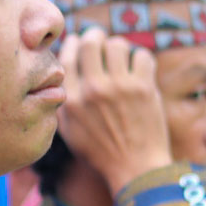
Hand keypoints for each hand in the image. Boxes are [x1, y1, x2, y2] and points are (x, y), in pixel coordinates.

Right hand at [56, 29, 172, 193]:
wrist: (136, 169)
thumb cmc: (102, 153)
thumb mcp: (71, 132)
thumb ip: (63, 103)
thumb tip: (60, 73)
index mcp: (72, 101)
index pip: (67, 57)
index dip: (73, 43)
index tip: (78, 41)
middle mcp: (94, 91)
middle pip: (91, 41)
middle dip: (96, 36)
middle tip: (100, 40)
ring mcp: (120, 87)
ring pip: (117, 44)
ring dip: (119, 48)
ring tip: (121, 58)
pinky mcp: (145, 88)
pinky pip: (142, 55)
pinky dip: (140, 60)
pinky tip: (139, 70)